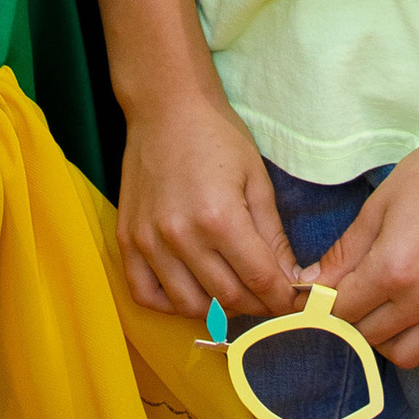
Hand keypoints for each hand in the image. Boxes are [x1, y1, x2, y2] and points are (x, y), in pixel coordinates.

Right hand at [118, 91, 299, 326]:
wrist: (165, 107)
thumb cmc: (217, 136)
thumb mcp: (256, 180)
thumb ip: (272, 235)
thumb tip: (290, 279)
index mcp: (220, 218)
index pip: (261, 280)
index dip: (282, 299)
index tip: (291, 302)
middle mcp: (181, 236)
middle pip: (228, 298)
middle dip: (257, 307)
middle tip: (268, 299)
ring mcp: (149, 240)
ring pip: (189, 305)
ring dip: (218, 310)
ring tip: (233, 294)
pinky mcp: (127, 239)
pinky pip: (145, 294)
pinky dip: (170, 305)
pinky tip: (190, 292)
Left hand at [311, 126, 418, 367]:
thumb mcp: (377, 207)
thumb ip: (343, 253)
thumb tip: (308, 285)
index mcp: (393, 268)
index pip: (342, 311)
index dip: (326, 304)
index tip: (325, 295)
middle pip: (370, 336)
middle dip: (353, 320)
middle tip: (354, 297)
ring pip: (408, 355)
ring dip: (388, 340)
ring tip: (386, 311)